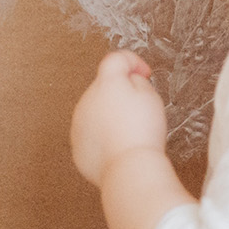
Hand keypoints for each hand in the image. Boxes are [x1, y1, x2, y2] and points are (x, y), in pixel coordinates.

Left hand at [71, 51, 167, 186]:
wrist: (129, 169)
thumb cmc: (142, 133)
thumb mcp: (150, 96)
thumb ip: (138, 81)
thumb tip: (129, 81)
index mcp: (105, 83)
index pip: (115, 60)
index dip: (133, 62)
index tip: (144, 73)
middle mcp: (86, 99)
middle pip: (104, 88)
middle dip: (121, 94)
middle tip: (141, 110)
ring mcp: (79, 123)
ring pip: (96, 112)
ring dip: (110, 116)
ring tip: (130, 133)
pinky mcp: (78, 146)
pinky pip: (91, 135)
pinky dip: (103, 138)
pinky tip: (119, 148)